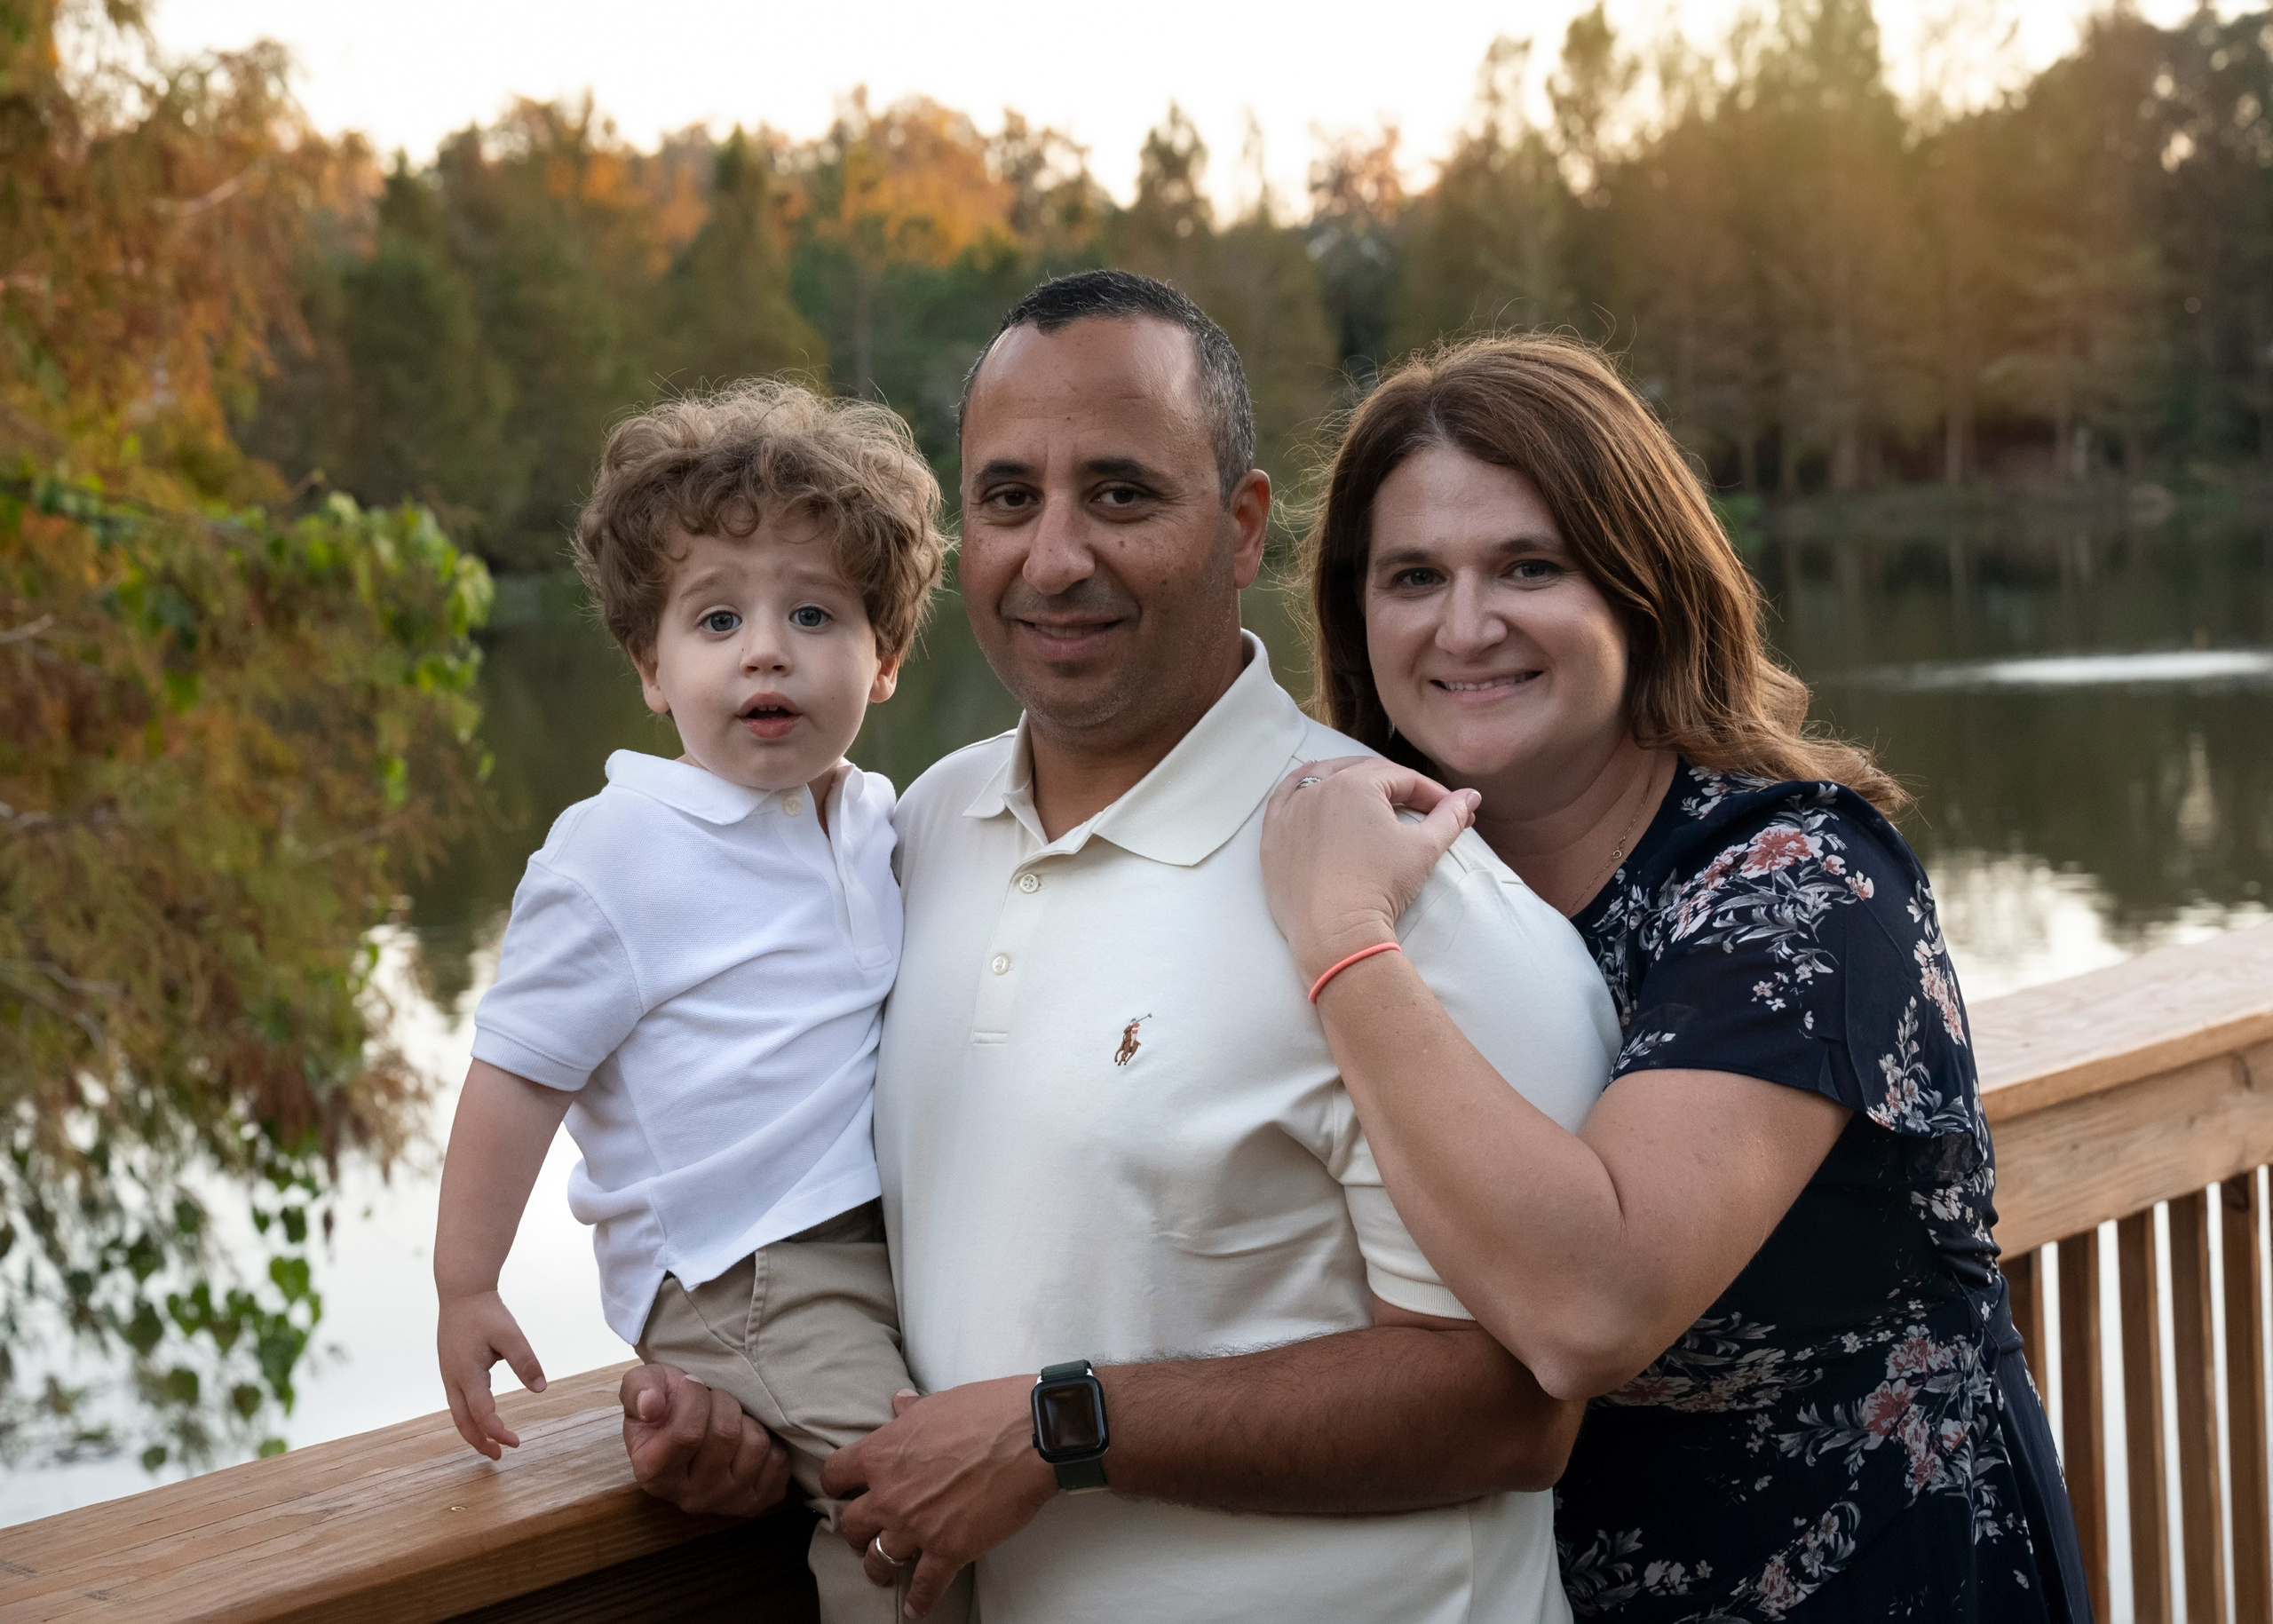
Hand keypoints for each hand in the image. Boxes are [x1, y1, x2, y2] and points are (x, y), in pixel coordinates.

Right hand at [437, 1288, 546, 1458]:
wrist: (461, 1293)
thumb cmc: (486, 1313)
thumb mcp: (510, 1335)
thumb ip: (525, 1361)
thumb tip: (540, 1388)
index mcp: (467, 1374)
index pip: (482, 1414)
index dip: (498, 1431)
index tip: (516, 1442)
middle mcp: (453, 1379)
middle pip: (463, 1422)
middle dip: (480, 1442)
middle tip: (500, 1456)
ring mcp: (449, 1375)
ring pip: (458, 1413)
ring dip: (473, 1431)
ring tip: (491, 1444)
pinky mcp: (451, 1369)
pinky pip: (458, 1401)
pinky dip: (469, 1417)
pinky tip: (482, 1418)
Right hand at [620, 1362, 793, 1517]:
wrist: (692, 1427)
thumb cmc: (666, 1403)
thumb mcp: (643, 1385)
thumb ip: (639, 1389)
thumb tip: (652, 1406)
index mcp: (653, 1473)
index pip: (687, 1433)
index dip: (694, 1398)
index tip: (692, 1384)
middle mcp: (688, 1497)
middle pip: (725, 1435)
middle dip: (724, 1402)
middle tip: (713, 1401)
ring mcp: (724, 1503)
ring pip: (756, 1445)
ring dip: (747, 1419)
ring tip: (730, 1419)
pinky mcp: (755, 1503)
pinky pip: (779, 1461)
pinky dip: (769, 1440)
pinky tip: (746, 1438)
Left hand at [823, 1376, 1056, 1618]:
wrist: (1031, 1436)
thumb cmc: (987, 1411)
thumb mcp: (938, 1404)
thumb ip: (910, 1412)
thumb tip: (898, 1403)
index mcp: (883, 1454)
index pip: (835, 1474)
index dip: (837, 1485)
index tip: (843, 1491)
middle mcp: (889, 1494)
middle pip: (851, 1525)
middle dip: (856, 1532)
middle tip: (866, 1534)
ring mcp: (916, 1527)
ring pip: (877, 1560)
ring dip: (878, 1567)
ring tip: (884, 1572)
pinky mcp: (948, 1551)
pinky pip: (923, 1587)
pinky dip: (919, 1601)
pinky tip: (916, 1608)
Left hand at [1259, 756, 1480, 982]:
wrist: (1335, 934)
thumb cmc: (1380, 887)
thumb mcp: (1424, 849)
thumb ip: (1449, 816)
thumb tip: (1470, 796)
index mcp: (1356, 784)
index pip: (1402, 779)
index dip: (1432, 794)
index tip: (1450, 810)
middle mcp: (1319, 788)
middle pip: (1363, 773)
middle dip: (1394, 785)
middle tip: (1417, 803)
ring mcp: (1291, 810)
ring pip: (1320, 777)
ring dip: (1347, 777)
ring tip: (1368, 788)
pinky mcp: (1273, 835)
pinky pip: (1284, 798)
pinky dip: (1300, 788)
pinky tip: (1313, 787)